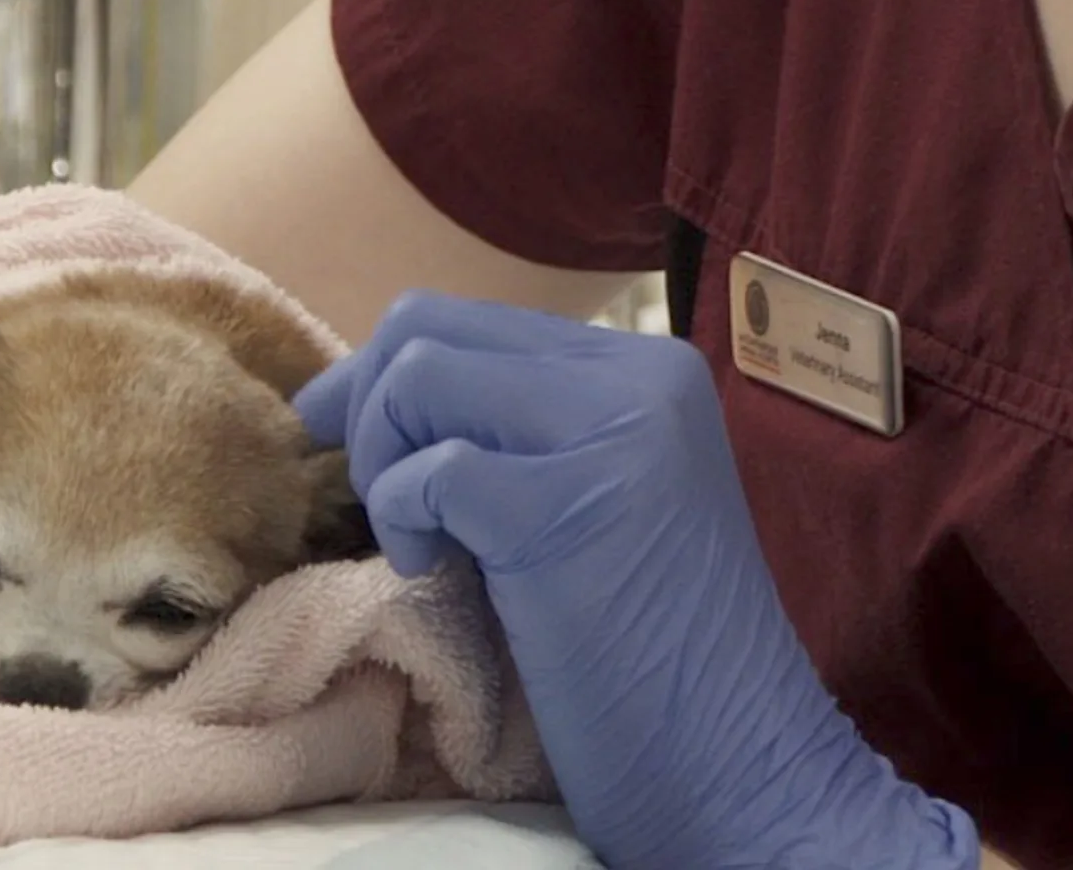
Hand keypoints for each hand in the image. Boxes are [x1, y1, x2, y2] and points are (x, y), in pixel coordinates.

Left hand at [294, 292, 982, 868]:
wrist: (733, 750)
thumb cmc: (648, 641)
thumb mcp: (587, 493)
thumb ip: (513, 426)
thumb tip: (360, 385)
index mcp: (649, 368)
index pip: (471, 321)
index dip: (384, 374)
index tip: (338, 431)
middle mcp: (639, 376)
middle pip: (428, 328)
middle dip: (369, 409)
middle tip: (382, 498)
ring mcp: (610, 433)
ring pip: (417, 376)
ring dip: (384, 463)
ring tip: (423, 540)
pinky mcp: (567, 507)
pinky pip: (429, 472)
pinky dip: (404, 518)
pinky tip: (433, 571)